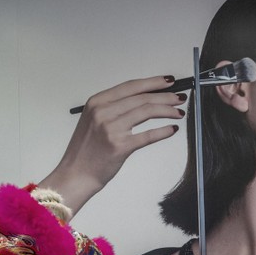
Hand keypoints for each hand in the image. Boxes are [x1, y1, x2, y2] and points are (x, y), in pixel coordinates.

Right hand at [37, 76, 186, 215]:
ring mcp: (112, 129)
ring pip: (147, 112)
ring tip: (179, 112)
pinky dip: (163, 131)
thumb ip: (113, 108)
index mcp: (97, 102)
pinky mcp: (120, 146)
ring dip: (167, 110)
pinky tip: (172, 129)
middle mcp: (103, 112)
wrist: (76, 173)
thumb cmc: (86, 149)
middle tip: (179, 98)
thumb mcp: (94, 120)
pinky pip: (148, 135)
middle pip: (142, 98)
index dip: (153, 82)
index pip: (131, 87)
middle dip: (165, 96)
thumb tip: (142, 100)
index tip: (168, 82)